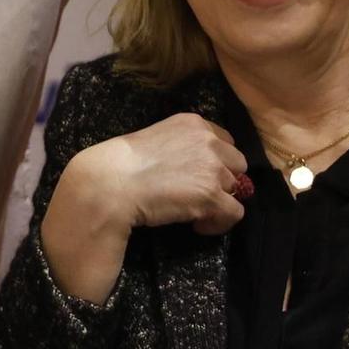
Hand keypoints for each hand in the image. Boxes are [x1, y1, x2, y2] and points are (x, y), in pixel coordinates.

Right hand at [39, 114, 248, 302]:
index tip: (199, 176)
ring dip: (217, 201)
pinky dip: (219, 223)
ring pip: (234, 189)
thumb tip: (190, 168)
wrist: (112, 182)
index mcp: (193, 123)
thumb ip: (180, 146)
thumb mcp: (155, 138)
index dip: (216, 162)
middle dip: (221, 180)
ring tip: (192, 211)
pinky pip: (234, 213)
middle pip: (236, 165)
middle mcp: (208, 141)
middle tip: (197, 194)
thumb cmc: (122, 163)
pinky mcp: (212, 195)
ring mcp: (213, 168)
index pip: (225, 142)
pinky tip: (197, 225)